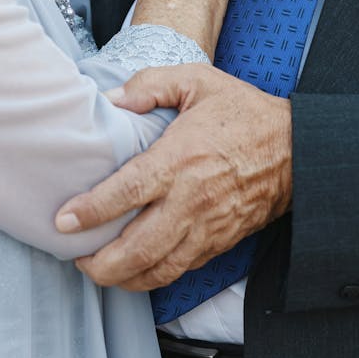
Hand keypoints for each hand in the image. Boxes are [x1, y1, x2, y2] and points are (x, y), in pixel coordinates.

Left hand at [54, 63, 292, 289]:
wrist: (294, 147)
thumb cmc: (243, 111)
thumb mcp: (197, 79)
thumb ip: (150, 84)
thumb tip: (112, 99)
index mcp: (180, 158)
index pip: (127, 193)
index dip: (91, 211)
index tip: (64, 220)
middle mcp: (191, 199)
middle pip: (138, 248)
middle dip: (101, 263)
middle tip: (76, 257)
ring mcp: (206, 226)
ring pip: (158, 269)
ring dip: (123, 278)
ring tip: (98, 270)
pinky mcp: (219, 241)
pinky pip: (180, 269)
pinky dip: (152, 278)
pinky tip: (133, 271)